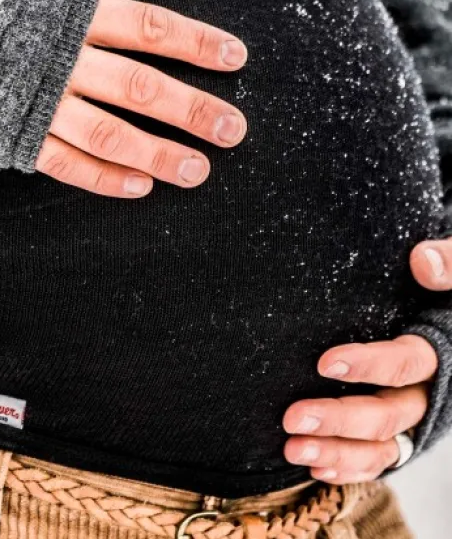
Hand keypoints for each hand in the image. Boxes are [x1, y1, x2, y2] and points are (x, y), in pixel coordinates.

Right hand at [0, 0, 247, 196]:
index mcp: (69, 11)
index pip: (149, 27)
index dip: (197, 42)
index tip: (237, 57)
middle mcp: (60, 59)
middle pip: (142, 86)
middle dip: (194, 109)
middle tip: (235, 130)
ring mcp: (35, 101)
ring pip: (109, 133)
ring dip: (158, 153)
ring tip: (197, 171)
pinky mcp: (8, 134)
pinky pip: (62, 162)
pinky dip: (102, 177)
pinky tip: (138, 188)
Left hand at [282, 234, 451, 483]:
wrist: (441, 312)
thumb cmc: (445, 288)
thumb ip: (450, 261)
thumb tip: (422, 262)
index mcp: (441, 351)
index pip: (406, 363)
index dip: (369, 365)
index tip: (324, 363)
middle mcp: (431, 391)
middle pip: (388, 413)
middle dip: (340, 418)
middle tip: (293, 417)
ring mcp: (417, 417)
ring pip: (382, 445)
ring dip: (337, 450)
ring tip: (292, 447)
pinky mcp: (404, 432)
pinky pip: (380, 460)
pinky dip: (350, 467)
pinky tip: (316, 466)